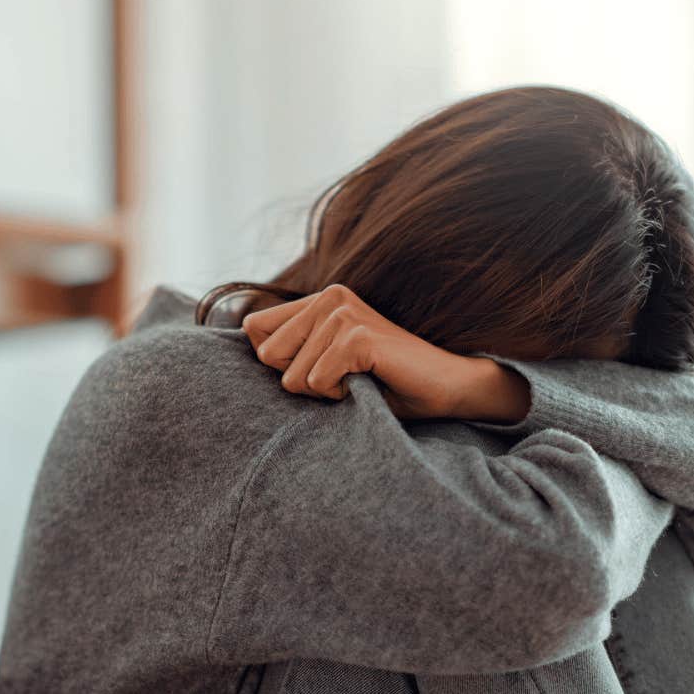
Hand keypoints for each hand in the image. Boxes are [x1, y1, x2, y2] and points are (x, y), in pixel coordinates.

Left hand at [241, 284, 533, 421]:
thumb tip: (248, 354)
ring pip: (292, 377)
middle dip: (301, 381)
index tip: (322, 368)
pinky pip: (318, 382)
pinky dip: (341, 396)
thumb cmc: (384, 383)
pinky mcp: (356, 336)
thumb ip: (292, 352)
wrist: (445, 389)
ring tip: (360, 379)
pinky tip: (370, 382)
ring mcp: (343, 314)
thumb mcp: (327, 364)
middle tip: (344, 377)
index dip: (280, 363)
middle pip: (267, 357)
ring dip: (325, 392)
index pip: (254, 330)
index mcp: (318, 300)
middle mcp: (328, 297)